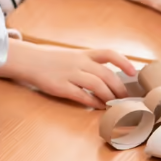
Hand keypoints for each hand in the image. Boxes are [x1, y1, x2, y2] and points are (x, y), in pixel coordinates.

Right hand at [0, 40, 135, 109]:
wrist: (27, 60)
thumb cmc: (49, 59)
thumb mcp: (70, 56)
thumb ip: (87, 64)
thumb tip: (106, 78)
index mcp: (82, 54)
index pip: (108, 54)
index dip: (123, 62)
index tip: (133, 72)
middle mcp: (78, 62)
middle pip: (106, 75)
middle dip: (119, 89)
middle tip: (125, 99)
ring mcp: (70, 74)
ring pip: (97, 86)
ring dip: (108, 97)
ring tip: (113, 105)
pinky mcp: (61, 86)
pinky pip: (82, 96)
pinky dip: (93, 103)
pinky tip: (98, 107)